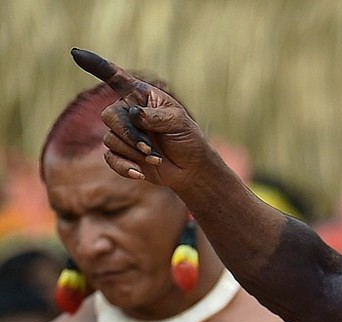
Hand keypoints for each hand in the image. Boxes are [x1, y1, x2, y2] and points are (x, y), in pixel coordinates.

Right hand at [71, 48, 212, 189]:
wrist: (190, 168)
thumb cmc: (187, 139)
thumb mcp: (179, 122)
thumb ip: (156, 116)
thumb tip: (134, 113)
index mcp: (141, 96)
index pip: (115, 77)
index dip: (96, 65)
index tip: (76, 53)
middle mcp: (127, 111)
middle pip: (110, 116)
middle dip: (129, 134)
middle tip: (149, 148)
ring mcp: (122, 133)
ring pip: (111, 139)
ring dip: (134, 152)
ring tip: (156, 158)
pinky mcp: (121, 153)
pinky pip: (110, 158)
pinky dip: (125, 167)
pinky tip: (140, 173)